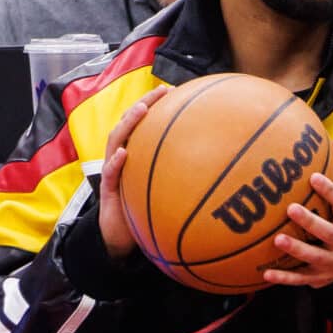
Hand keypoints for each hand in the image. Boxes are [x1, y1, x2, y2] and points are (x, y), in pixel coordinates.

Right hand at [96, 87, 172, 260]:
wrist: (124, 242)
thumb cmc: (150, 218)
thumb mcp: (171, 196)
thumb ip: (188, 181)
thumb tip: (224, 172)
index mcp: (138, 157)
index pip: (145, 125)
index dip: (156, 106)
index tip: (174, 91)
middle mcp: (125, 160)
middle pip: (130, 125)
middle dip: (144, 105)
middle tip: (161, 91)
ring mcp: (115, 174)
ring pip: (115, 141)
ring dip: (128, 124)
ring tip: (142, 110)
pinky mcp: (108, 192)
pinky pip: (111, 175)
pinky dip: (115, 163)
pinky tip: (124, 154)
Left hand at [264, 137, 332, 288]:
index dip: (329, 190)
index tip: (312, 176)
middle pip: (328, 232)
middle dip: (310, 222)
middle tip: (291, 208)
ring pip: (314, 257)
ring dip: (296, 250)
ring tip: (277, 240)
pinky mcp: (319, 278)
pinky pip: (300, 279)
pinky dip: (283, 278)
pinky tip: (265, 274)